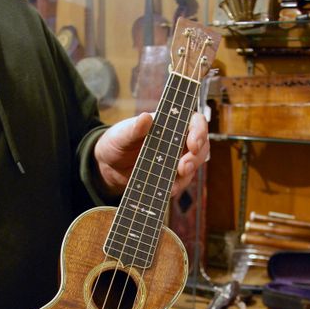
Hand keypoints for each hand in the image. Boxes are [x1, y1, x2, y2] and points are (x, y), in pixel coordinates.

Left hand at [93, 111, 209, 197]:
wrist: (108, 166)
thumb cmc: (116, 142)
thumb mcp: (121, 134)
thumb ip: (134, 128)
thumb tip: (145, 117)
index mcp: (170, 123)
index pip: (195, 122)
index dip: (199, 131)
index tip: (193, 145)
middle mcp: (177, 140)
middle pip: (201, 146)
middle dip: (195, 158)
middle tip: (183, 168)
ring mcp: (175, 159)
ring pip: (193, 166)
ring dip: (187, 175)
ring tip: (173, 184)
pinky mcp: (170, 176)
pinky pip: (180, 182)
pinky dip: (176, 187)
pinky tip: (167, 190)